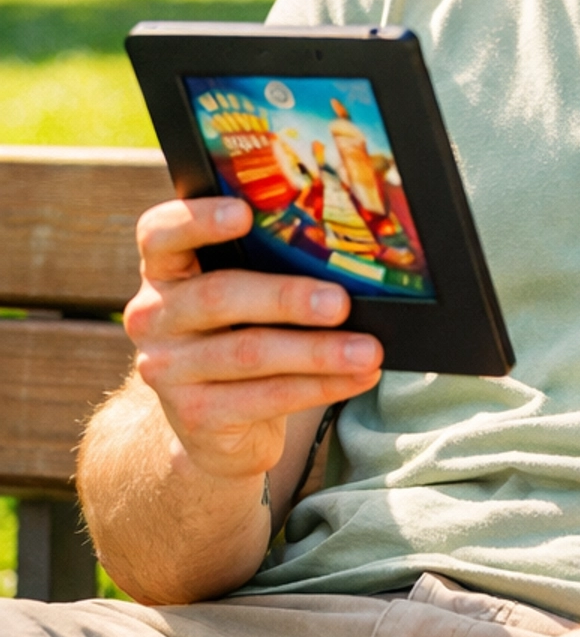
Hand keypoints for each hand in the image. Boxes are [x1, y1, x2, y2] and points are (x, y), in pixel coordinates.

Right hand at [126, 196, 383, 483]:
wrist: (212, 423)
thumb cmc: (239, 334)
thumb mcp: (241, 296)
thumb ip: (266, 268)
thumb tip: (349, 254)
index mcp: (164, 271)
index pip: (160, 234)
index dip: (197, 220)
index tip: (244, 213)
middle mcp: (153, 316)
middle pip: (217, 296)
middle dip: (286, 298)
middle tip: (340, 302)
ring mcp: (167, 369)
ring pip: (249, 353)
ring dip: (317, 352)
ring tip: (368, 350)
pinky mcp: (195, 415)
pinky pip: (265, 397)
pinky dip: (320, 386)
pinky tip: (358, 377)